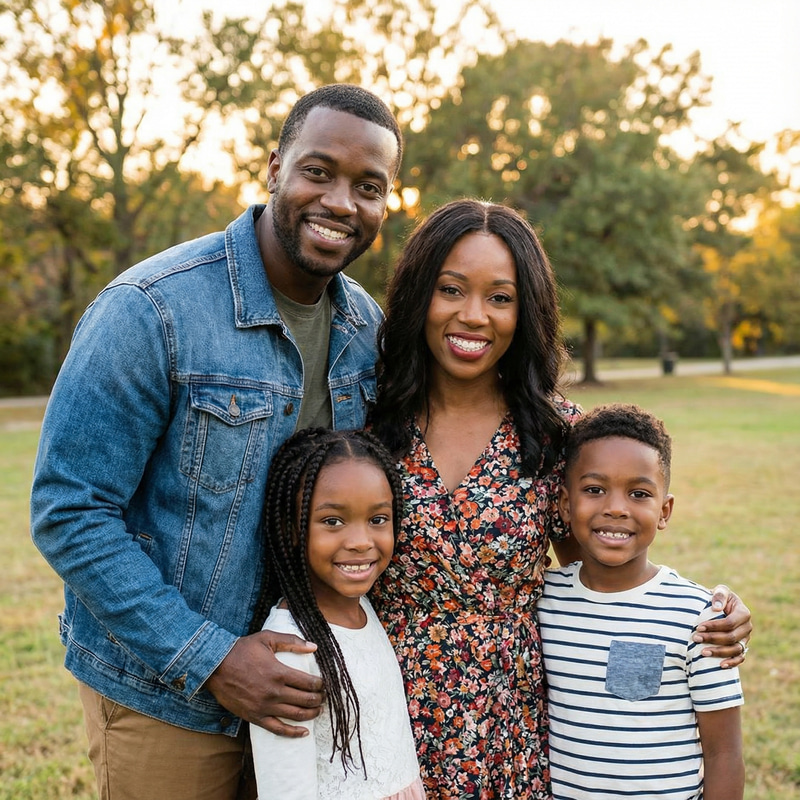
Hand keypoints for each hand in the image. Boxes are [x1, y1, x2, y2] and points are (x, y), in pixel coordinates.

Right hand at [204, 630, 324, 735]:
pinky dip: (292, 733)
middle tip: (323, 696)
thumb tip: (313, 646)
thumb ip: (291, 641)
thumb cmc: (242, 650)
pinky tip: (304, 732)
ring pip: (295, 715)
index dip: (320, 685)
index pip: (308, 682)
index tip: (323, 684)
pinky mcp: (255, 717)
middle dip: (318, 699)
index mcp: (279, 672)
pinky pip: (278, 729)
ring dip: (311, 714)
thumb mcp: (267, 638)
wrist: (215, 665)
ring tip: (318, 710)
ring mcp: (264, 707)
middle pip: (305, 700)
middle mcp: (274, 692)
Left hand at [693, 585, 752, 668]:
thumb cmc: (719, 598)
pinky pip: (740, 658)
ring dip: (719, 652)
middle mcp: (747, 627)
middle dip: (712, 639)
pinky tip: (720, 665)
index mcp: (743, 613)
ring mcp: (746, 638)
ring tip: (702, 652)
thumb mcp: (720, 591)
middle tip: (695, 638)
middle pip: (731, 637)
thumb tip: (716, 609)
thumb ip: (719, 595)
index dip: (714, 626)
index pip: (730, 623)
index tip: (698, 627)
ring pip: (736, 649)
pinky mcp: (742, 647)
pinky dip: (732, 662)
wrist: (722, 607)